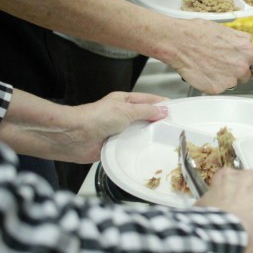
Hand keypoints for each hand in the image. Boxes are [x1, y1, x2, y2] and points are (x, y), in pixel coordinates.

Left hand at [3, 91, 167, 163]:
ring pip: (140, 133)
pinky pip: (132, 146)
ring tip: (167, 141)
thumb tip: (163, 110)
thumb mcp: (126, 110)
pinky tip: (150, 151)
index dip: (163, 104)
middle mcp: (123, 115)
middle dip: (159, 122)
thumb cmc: (94, 118)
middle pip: (146, 118)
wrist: (74, 137)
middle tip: (176, 128)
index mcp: (125, 101)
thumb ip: (146, 110)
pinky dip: (139, 148)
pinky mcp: (116, 145)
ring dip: (149, 137)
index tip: (178, 110)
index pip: (149, 100)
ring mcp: (120, 130)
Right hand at [164, 19, 252, 92]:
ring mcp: (229, 80)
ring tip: (210, 65)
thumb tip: (247, 44)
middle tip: (221, 63)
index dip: (250, 64)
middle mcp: (241, 67)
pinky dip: (212, 83)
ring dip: (225, 77)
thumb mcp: (227, 30)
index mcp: (246, 51)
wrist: (178, 41)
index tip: (249, 67)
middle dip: (237, 71)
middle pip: (246, 75)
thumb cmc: (197, 33)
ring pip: (232, 83)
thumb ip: (241, 40)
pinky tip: (204, 71)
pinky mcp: (216, 89)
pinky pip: (218, 88)